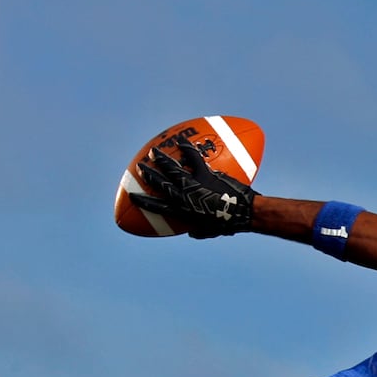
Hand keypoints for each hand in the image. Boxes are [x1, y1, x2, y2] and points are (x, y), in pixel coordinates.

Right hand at [131, 138, 258, 237]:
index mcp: (183, 212)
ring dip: (161, 159)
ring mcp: (195, 184)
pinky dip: (188, 149)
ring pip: (172, 169)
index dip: (143, 201)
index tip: (132, 196)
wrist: (244, 213)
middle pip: (160, 184)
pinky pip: (194, 158)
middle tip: (140, 166)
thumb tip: (190, 233)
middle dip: (148, 175)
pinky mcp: (206, 174)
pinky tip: (182, 142)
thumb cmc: (228, 224)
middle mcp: (185, 197)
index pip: (157, 207)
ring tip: (154, 151)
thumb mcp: (209, 231)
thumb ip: (198, 231)